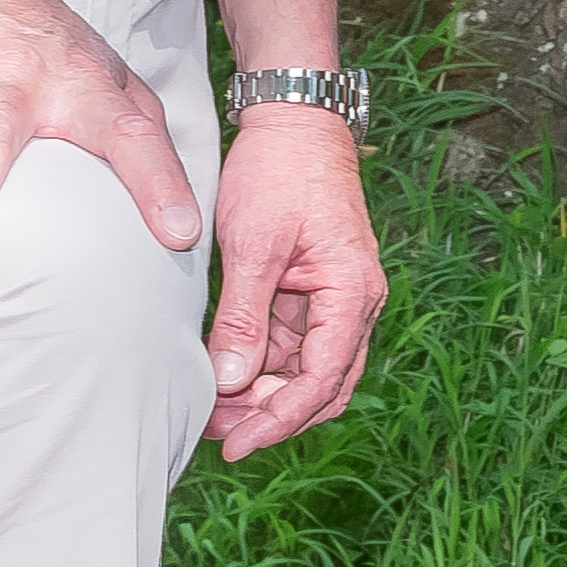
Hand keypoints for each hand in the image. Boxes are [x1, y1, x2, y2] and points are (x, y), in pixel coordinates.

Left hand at [204, 102, 383, 454]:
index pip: (323, 379)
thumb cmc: (280, 173)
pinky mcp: (311, 289)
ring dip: (263, 392)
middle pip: (322, 385)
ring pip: (304, 368)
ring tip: (212, 407)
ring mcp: (334, 298)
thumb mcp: (254, 246)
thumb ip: (244, 316)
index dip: (280, 420)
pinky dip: (260, 362)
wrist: (294, 121)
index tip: (237, 445)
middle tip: (217, 433)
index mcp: (352, 294)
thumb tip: (230, 380)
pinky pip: (291, 342)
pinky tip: (223, 370)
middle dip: (271, 415)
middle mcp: (354, 303)